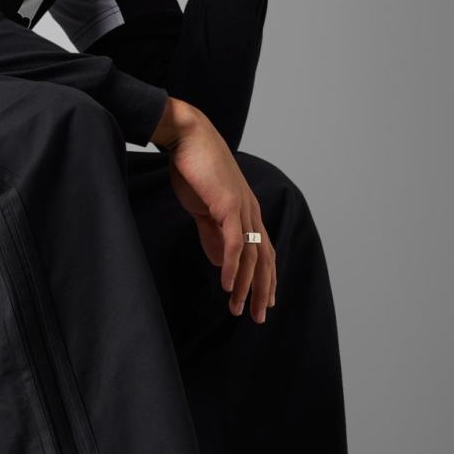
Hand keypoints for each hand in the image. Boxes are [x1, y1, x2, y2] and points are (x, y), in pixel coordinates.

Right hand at [160, 114, 275, 321]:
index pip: (264, 251)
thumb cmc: (193, 168)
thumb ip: (213, 232)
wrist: (187, 136)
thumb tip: (221, 259)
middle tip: (258, 317)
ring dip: (245, 285)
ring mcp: (242, 208)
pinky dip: (232, 266)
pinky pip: (235, 242)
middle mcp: (251, 211)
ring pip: (252, 256)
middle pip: (265, 259)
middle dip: (262, 291)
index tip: (264, 302)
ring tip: (238, 309)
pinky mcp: (228, 205)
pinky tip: (226, 285)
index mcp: (247, 211)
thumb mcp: (204, 206)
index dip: (266, 278)